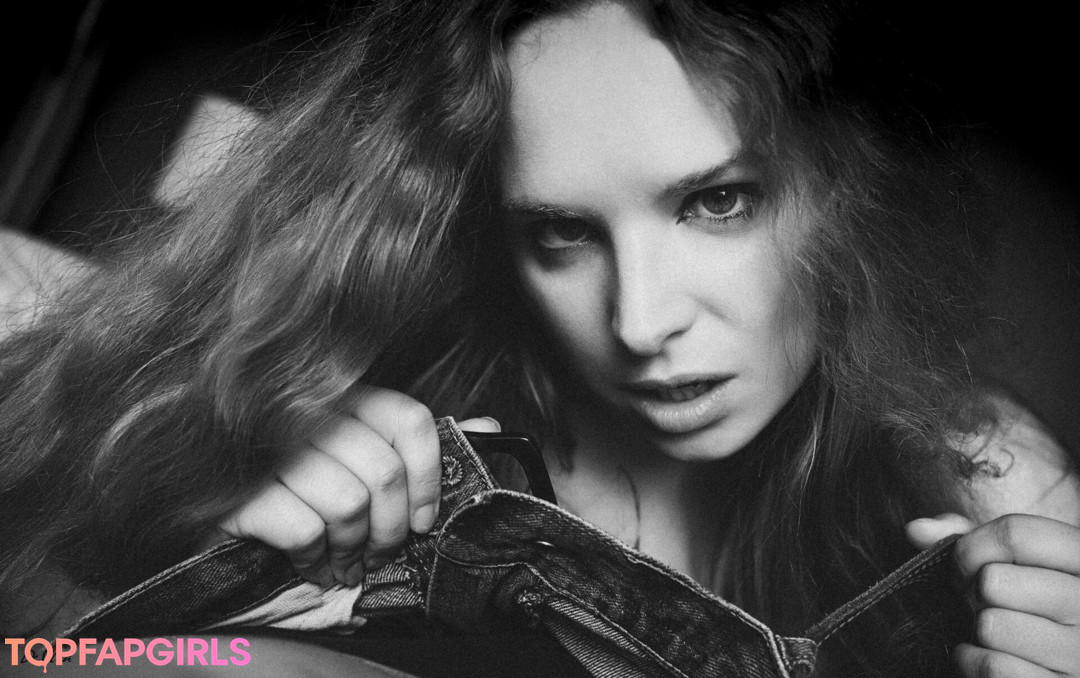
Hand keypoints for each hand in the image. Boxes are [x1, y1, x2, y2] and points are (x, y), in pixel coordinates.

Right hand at [212, 386, 499, 586]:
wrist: (211, 507)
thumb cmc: (298, 483)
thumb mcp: (360, 454)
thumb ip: (418, 442)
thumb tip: (488, 426)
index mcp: (344, 397)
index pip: (409, 419)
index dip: (428, 475)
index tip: (423, 518)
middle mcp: (308, 414)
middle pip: (384, 471)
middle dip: (390, 528)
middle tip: (380, 551)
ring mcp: (270, 449)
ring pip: (349, 504)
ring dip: (352, 547)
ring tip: (344, 559)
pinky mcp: (240, 490)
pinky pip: (304, 529)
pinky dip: (314, 557)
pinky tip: (310, 560)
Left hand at [907, 513, 1079, 676]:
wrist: (1049, 662)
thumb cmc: (1021, 601)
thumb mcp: (1005, 559)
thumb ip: (965, 538)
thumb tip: (917, 530)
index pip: (1016, 533)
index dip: (971, 548)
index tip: (964, 568)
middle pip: (993, 581)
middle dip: (969, 593)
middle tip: (977, 604)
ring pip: (991, 626)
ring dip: (976, 631)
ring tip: (991, 632)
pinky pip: (993, 667)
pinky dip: (972, 662)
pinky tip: (984, 656)